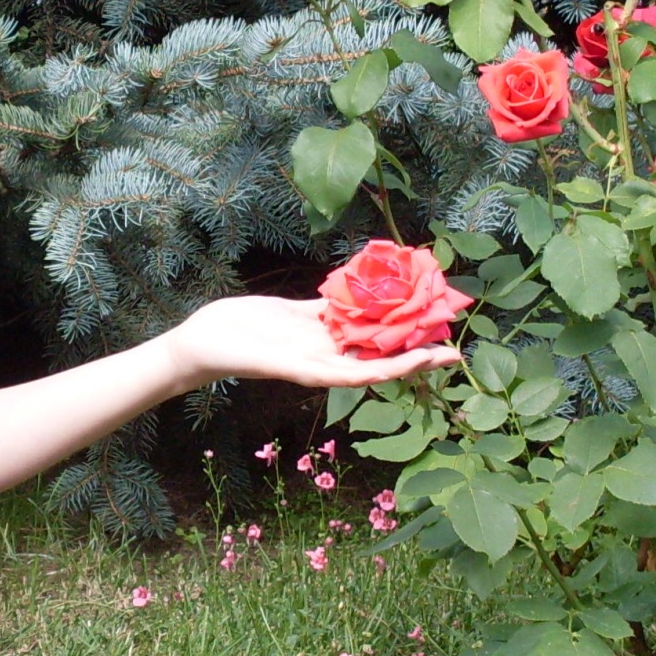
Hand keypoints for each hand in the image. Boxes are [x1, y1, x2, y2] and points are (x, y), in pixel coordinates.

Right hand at [163, 294, 463, 391]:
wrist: (203, 342)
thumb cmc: (232, 356)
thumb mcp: (269, 362)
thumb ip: (301, 366)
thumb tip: (335, 375)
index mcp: (322, 371)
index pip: (376, 370)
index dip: (411, 363)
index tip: (442, 355)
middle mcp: (326, 354)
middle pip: (380, 349)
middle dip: (414, 340)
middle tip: (452, 328)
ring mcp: (316, 335)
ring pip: (364, 324)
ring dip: (393, 316)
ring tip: (426, 301)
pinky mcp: (303, 316)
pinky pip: (339, 304)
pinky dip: (361, 294)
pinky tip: (383, 280)